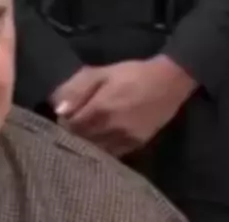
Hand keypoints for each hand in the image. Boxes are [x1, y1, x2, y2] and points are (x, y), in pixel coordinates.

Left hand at [50, 55, 196, 156]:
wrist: (169, 82)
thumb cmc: (132, 74)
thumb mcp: (102, 73)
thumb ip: (78, 90)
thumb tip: (59, 110)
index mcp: (100, 108)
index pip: (71, 126)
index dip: (64, 122)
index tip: (64, 116)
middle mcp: (111, 128)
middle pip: (81, 140)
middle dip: (73, 134)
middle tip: (74, 125)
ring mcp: (124, 138)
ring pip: (96, 150)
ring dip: (87, 143)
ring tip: (86, 133)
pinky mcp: (136, 145)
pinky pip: (112, 154)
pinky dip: (102, 149)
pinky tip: (100, 140)